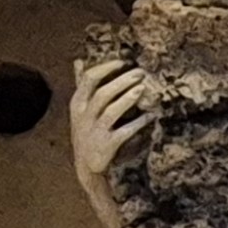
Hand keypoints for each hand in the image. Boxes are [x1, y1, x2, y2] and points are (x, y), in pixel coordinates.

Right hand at [70, 57, 155, 227]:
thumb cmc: (85, 131)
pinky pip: (124, 132)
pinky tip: (151, 116)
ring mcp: (94, 132)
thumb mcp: (79, 109)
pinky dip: (138, 123)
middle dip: (122, 81)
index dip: (106, 68)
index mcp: (77, 104)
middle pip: (102, 93)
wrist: (86, 166)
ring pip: (111, 111)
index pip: (88, 79)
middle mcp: (83, 117)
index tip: (122, 62)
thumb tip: (78, 61)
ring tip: (143, 88)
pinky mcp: (106, 145)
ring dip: (127, 99)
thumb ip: (81, 85)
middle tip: (140, 73)